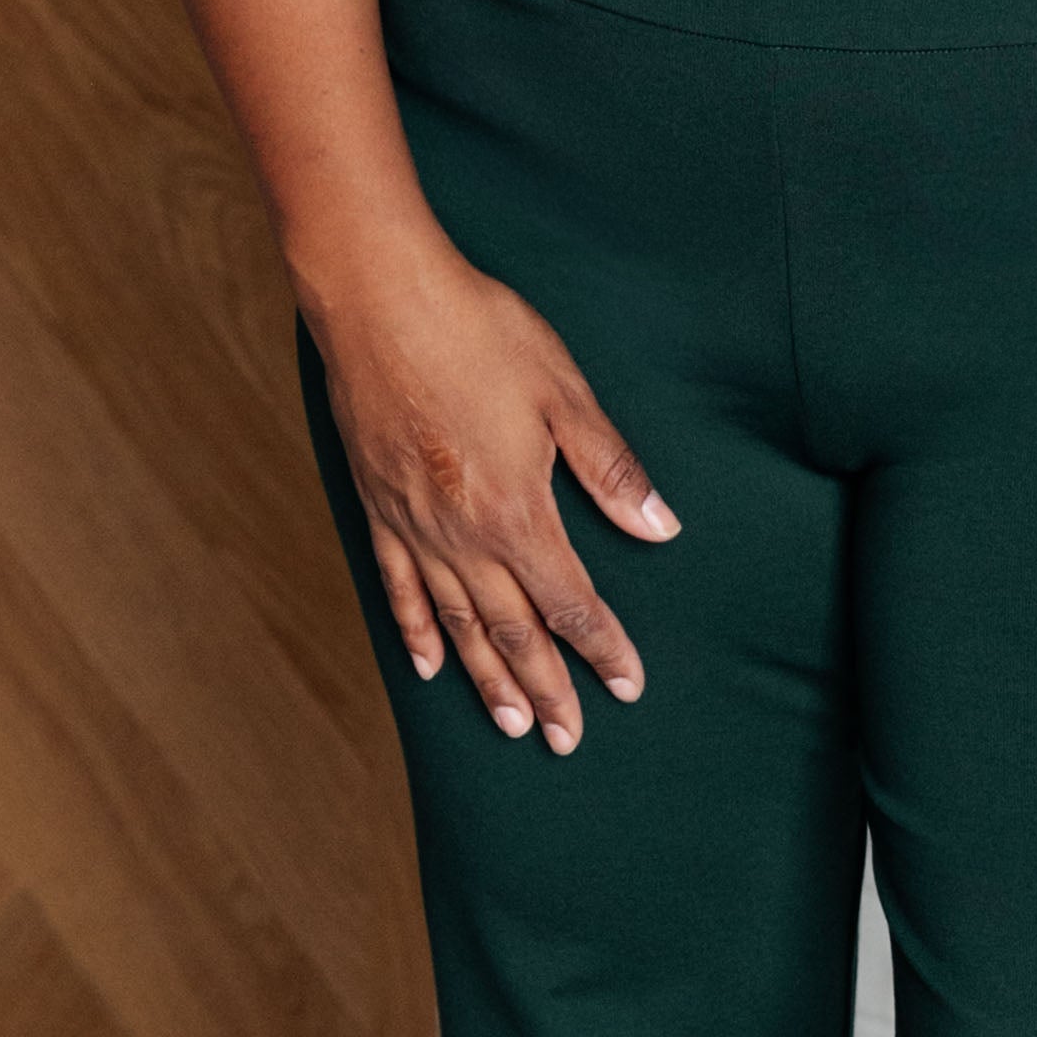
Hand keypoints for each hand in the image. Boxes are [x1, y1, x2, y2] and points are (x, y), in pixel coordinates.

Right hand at [301, 232, 676, 752]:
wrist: (377, 296)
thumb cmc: (477, 333)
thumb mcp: (562, 393)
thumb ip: (609, 468)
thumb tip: (659, 528)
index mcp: (517, 512)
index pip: (571, 604)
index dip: (603, 649)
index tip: (628, 687)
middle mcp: (463, 536)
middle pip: (514, 631)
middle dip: (548, 689)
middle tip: (571, 739)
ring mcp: (414, 526)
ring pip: (458, 624)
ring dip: (488, 679)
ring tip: (513, 725)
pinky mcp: (377, 507)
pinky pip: (400, 587)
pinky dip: (417, 632)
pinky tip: (430, 667)